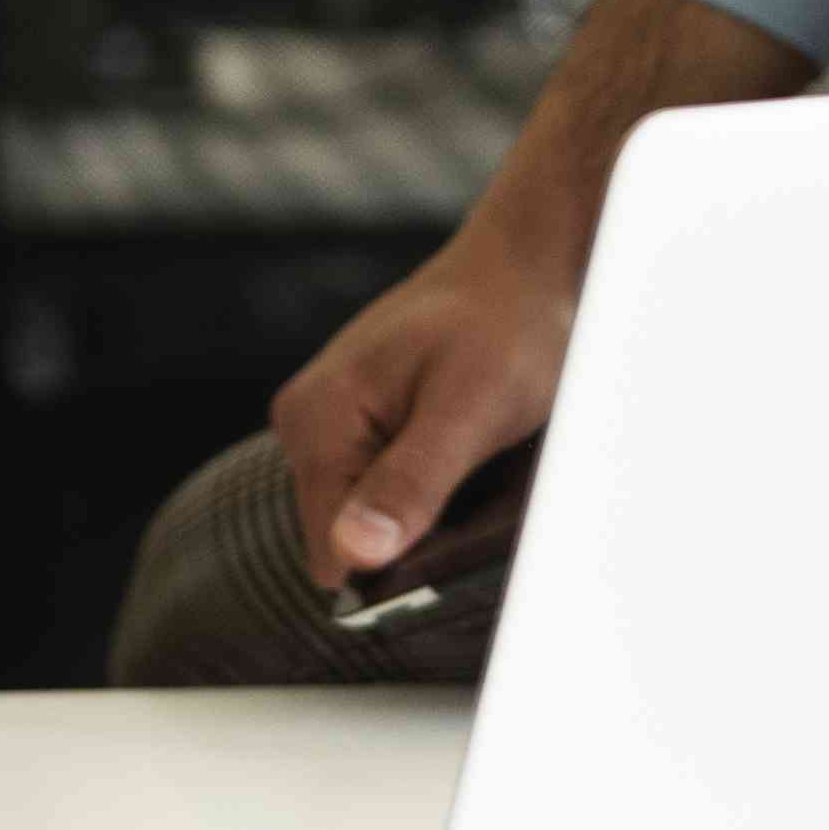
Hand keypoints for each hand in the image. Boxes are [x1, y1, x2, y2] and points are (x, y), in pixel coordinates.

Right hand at [275, 220, 578, 592]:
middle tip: (481, 477)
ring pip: (372, 518)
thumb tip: (352, 554)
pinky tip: (467, 448)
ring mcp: (327, 424)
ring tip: (479, 456)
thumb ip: (410, 482)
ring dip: (430, 508)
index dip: (399, 563)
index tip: (460, 526)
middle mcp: (304, 424)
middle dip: (419, 531)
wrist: (524, 265)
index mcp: (315, 421)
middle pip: (351, 539)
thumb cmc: (507, 324)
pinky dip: (432, 483)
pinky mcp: (355, 425)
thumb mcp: (472, 409)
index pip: (334, 556)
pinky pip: (386, 488)